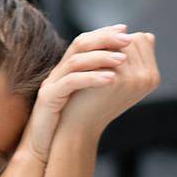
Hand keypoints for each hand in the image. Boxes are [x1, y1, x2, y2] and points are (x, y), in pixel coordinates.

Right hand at [22, 25, 139, 160]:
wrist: (48, 146)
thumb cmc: (71, 122)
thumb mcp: (90, 98)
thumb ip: (104, 79)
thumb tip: (128, 65)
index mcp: (67, 69)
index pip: (85, 41)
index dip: (104, 33)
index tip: (126, 30)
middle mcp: (58, 71)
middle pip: (79, 44)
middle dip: (105, 39)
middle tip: (128, 39)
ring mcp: (51, 84)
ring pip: (75, 61)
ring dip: (101, 58)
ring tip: (123, 60)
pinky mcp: (47, 98)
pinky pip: (70, 83)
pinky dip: (92, 78)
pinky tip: (111, 80)